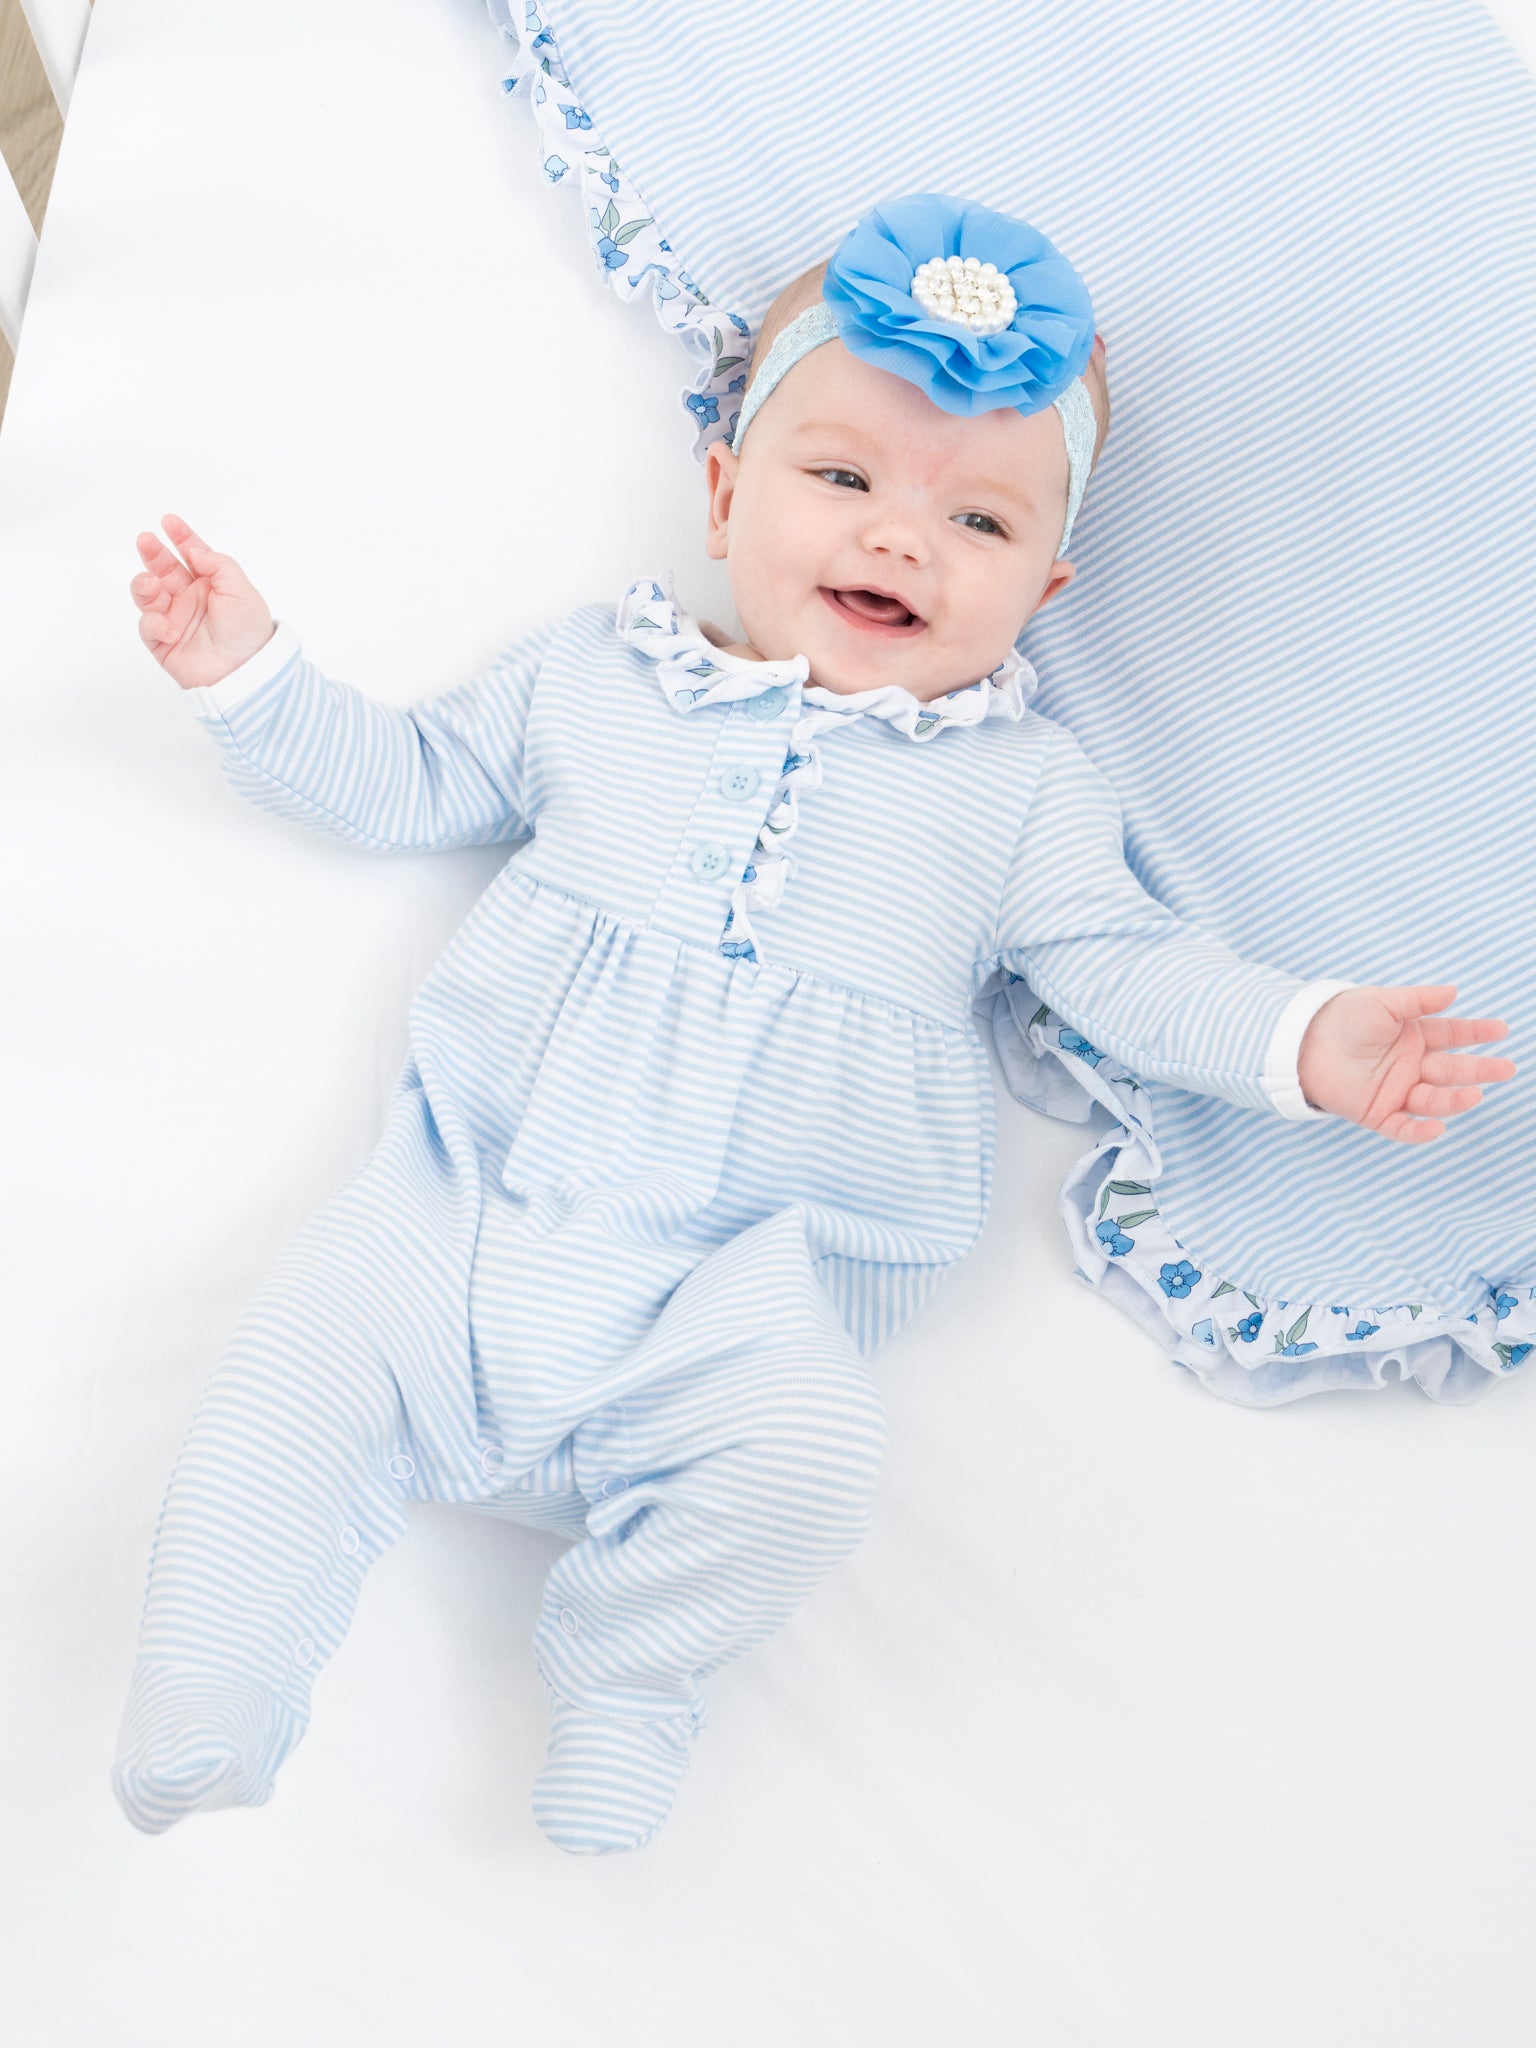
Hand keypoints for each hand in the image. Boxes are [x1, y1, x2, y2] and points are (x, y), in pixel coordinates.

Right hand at [129, 513, 275, 689]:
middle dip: (153, 554)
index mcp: (211, 584)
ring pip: (147, 594)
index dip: (180, 536)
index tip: (168, 520)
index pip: (191, 554)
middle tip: (145, 541)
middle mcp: (190, 598)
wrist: (246, 671)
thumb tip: (194, 550)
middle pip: (163, 569)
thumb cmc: (248, 630)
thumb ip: (217, 564)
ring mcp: (174, 618)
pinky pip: (148, 625)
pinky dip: (155, 623)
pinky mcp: (163, 642)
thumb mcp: (241, 589)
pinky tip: (171, 629)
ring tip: (151, 585)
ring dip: (143, 585)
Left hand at [1298, 985, 1515, 1142]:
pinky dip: (1420, 1131)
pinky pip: (1403, 1128)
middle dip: (1479, 1070)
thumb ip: (1417, 1001)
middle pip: (1451, 1070)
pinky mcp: (1376, 1112)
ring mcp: (1395, 1090)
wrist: (1301, 1042)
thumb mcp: (1381, 1002)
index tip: (1501, 1030)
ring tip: (1474, 1095)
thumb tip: (1454, 992)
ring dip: (1454, 1100)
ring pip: (1432, 1099)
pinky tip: (1438, 1128)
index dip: (1476, 1033)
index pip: (1452, 1035)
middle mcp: (1409, 1065)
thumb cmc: (1340, 1017)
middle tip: (1506, 1069)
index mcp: (1412, 1036)